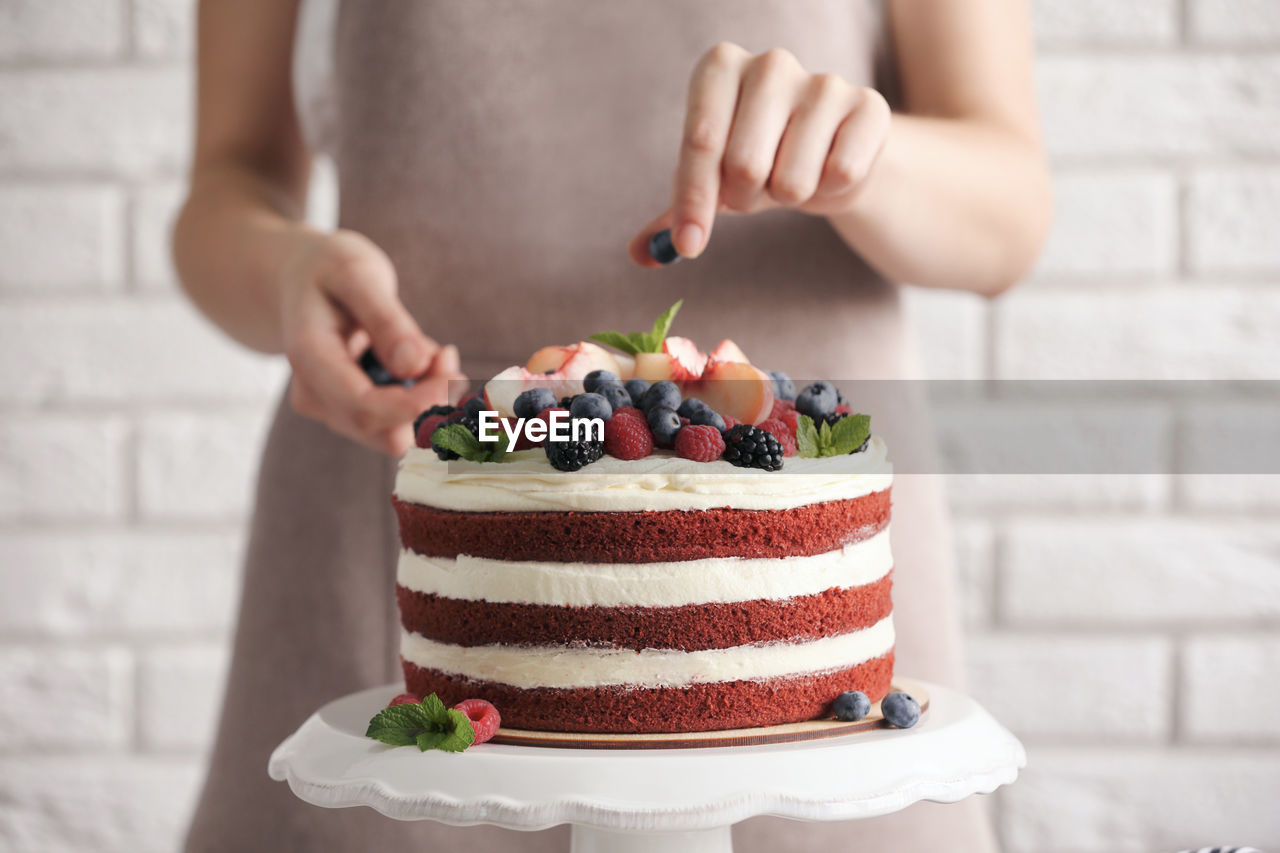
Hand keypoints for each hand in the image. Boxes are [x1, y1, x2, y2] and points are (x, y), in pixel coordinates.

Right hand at [280, 229, 465, 455]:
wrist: (300, 280)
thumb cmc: (329, 270)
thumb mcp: (358, 274)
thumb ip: (385, 318)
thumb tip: (414, 366)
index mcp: (309, 359)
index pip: (363, 408)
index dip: (415, 406)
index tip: (454, 377)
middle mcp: (315, 396)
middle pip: (385, 432)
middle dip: (430, 400)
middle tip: (446, 353)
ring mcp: (331, 410)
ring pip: (397, 433)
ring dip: (427, 397)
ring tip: (424, 347)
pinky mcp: (350, 414)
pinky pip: (397, 422)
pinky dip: (419, 395)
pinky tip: (412, 358)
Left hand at [629, 43, 890, 264]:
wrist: (830, 159)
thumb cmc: (759, 164)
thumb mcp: (711, 185)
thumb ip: (675, 216)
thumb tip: (641, 255)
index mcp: (720, 67)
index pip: (700, 143)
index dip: (693, 203)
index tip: (688, 247)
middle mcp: (770, 63)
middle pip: (744, 165)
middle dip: (744, 198)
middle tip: (754, 189)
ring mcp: (824, 80)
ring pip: (793, 179)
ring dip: (788, 196)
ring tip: (792, 174)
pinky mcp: (869, 106)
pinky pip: (839, 175)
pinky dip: (830, 190)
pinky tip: (829, 168)